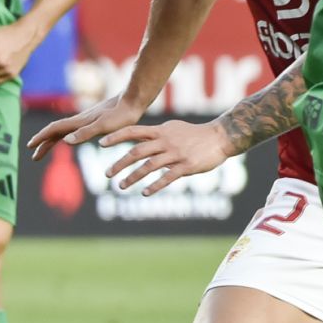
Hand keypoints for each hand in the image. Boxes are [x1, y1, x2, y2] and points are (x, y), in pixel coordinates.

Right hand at [27, 93, 150, 160]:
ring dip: (52, 141)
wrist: (133, 101)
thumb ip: (85, 133)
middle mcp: (79, 120)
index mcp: (79, 122)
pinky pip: (73, 131)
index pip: (54, 130)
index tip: (30, 147)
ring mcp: (85, 120)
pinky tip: (67, 141)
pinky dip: (65, 137)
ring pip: (63, 131)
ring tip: (44, 150)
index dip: (42, 138)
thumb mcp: (104, 127)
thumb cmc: (121, 115)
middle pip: (55, 132)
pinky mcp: (93, 121)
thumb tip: (65, 141)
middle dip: (43, 143)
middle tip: (34, 156)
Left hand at [98, 119, 236, 194]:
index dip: (116, 137)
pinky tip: (144, 193)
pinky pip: (167, 177)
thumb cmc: (196, 134)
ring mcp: (176, 153)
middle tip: (107, 174)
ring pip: (149, 166)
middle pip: (137, 151)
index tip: (101, 144)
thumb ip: (158, 135)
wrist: (221, 137)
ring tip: (121, 186)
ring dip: (133, 177)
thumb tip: (142, 139)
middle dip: (120, 163)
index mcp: (161, 131)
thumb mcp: (174, 129)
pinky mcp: (186, 166)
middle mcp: (165, 141)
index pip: (133, 131)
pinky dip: (154, 186)